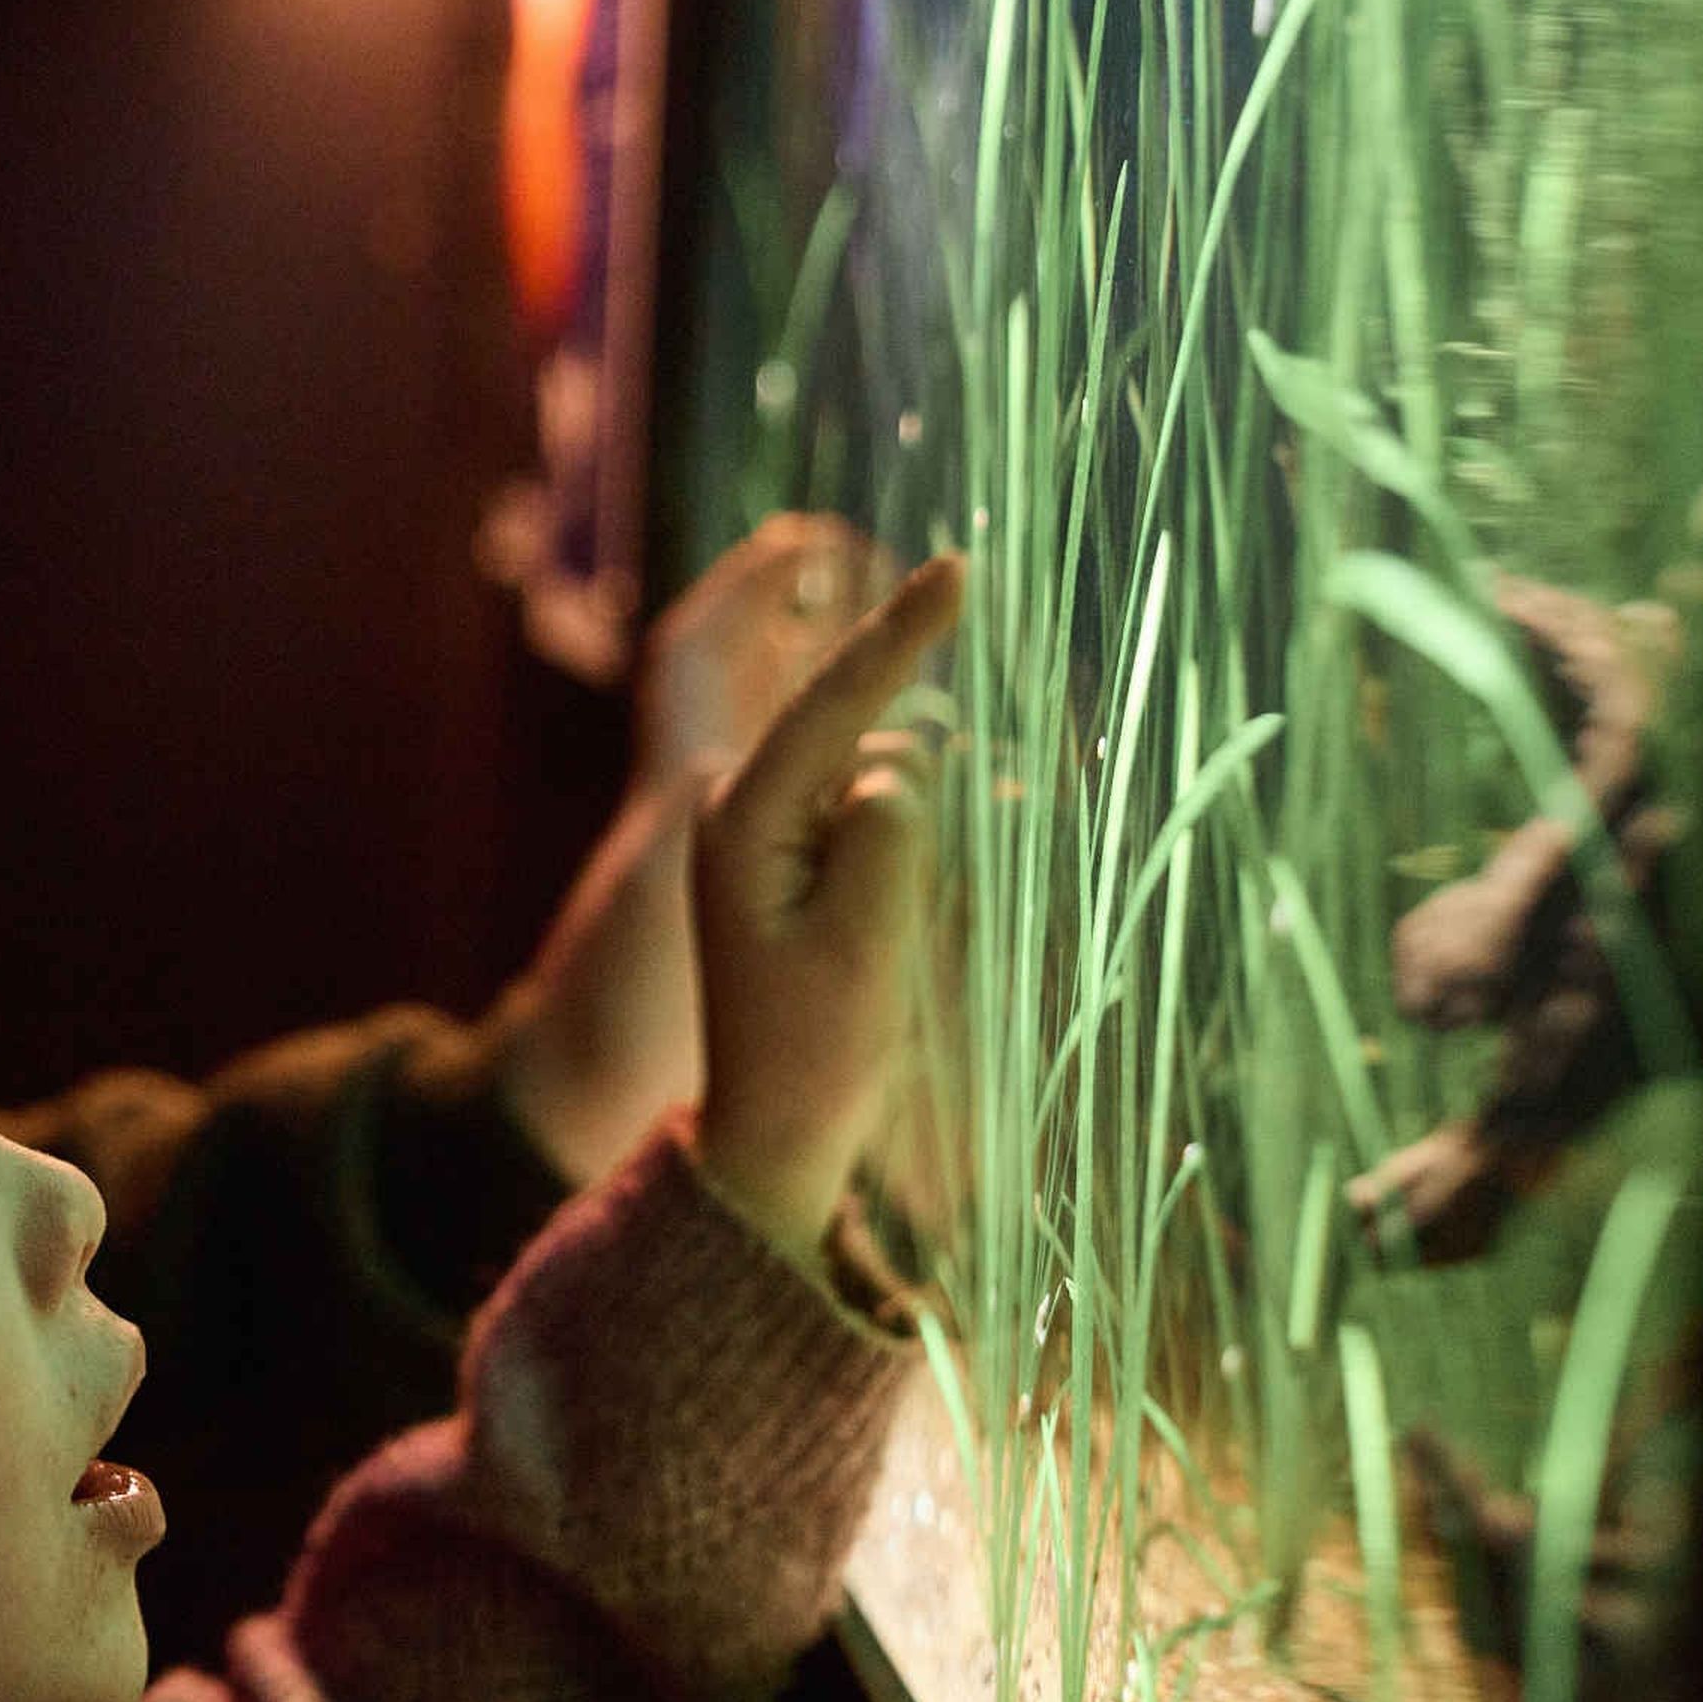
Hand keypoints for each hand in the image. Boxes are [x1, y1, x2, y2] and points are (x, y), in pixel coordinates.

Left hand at [490, 519, 891, 1185]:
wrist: (774, 1133)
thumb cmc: (815, 1050)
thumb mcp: (863, 943)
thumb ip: (890, 832)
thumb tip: (903, 762)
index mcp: (743, 817)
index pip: (834, 701)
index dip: (900, 633)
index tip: (960, 568)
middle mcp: (747, 806)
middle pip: (873, 745)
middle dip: (926, 803)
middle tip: (899, 927)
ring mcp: (774, 832)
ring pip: (889, 787)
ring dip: (924, 848)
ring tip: (885, 951)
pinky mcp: (805, 860)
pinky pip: (882, 824)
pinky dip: (917, 860)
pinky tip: (899, 934)